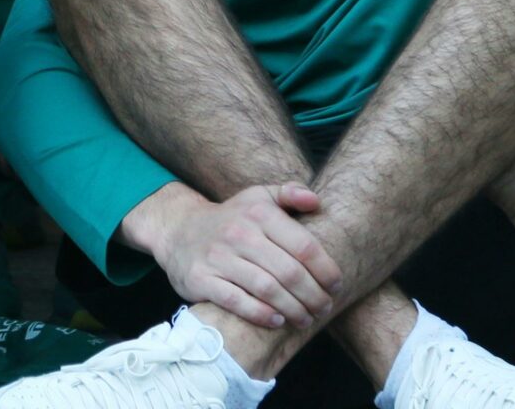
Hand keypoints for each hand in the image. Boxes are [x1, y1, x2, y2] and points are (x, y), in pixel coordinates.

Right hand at [129, 183, 342, 331]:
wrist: (178, 230)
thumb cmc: (231, 219)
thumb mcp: (257, 197)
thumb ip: (289, 194)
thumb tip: (316, 201)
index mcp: (259, 213)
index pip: (304, 246)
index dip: (326, 270)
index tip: (336, 286)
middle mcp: (239, 233)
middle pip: (290, 272)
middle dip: (314, 296)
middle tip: (324, 308)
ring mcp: (218, 257)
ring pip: (267, 289)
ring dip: (294, 309)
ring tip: (306, 318)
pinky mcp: (201, 279)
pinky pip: (237, 302)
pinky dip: (262, 315)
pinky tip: (277, 320)